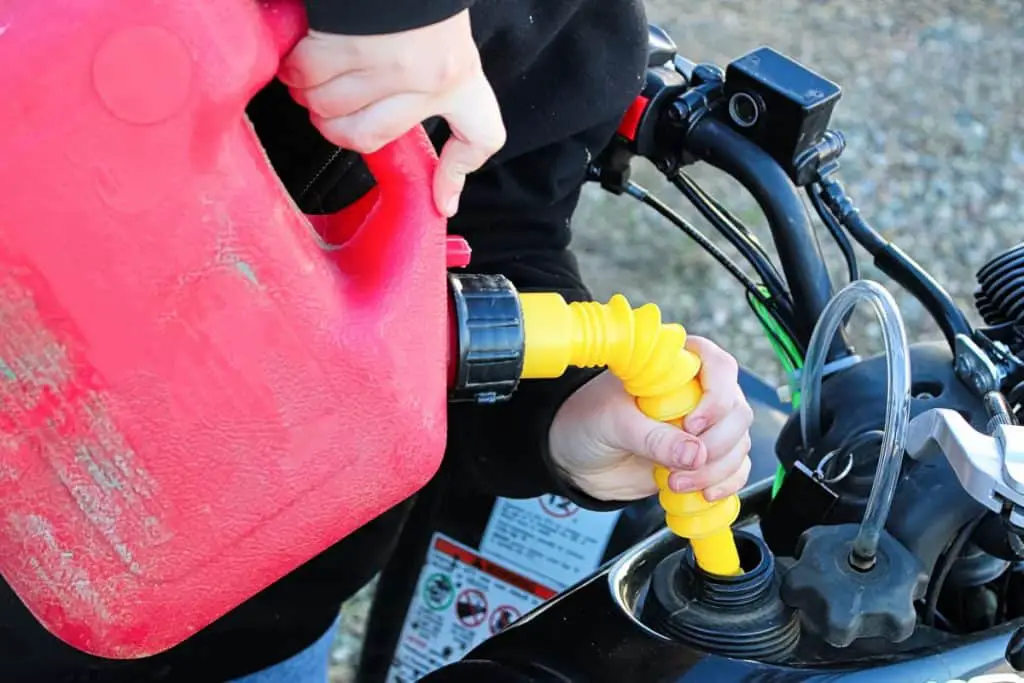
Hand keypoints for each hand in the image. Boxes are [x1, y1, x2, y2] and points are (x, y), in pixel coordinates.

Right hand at [278, 10, 506, 217]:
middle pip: (366, 138)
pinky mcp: (346, 44)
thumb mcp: (442, 46)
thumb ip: (438, 101)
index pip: (481, 134)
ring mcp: (388, 63)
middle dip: (336, 126)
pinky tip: (303, 51)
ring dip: (310, 92)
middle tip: (331, 104)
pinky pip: (303, 77)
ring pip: (328, 109)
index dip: (459, 171)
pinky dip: (294, 69)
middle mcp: (429, 76)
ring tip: (317, 67)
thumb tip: (442, 198)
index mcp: (461, 74)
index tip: (441, 200)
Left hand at [548, 336, 752, 502]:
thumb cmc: (589, 421)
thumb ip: (652, 437)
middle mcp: (698, 391)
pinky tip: (702, 494)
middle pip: (735, 411)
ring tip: (676, 484)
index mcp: (675, 365)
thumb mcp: (613, 423)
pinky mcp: (703, 457)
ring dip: (717, 470)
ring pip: (738, 443)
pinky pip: (734, 469)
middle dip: (716, 444)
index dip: (715, 396)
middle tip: (683, 466)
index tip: (691, 424)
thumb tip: (694, 453)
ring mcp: (704, 425)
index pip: (718, 366)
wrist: (578, 458)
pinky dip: (724, 484)